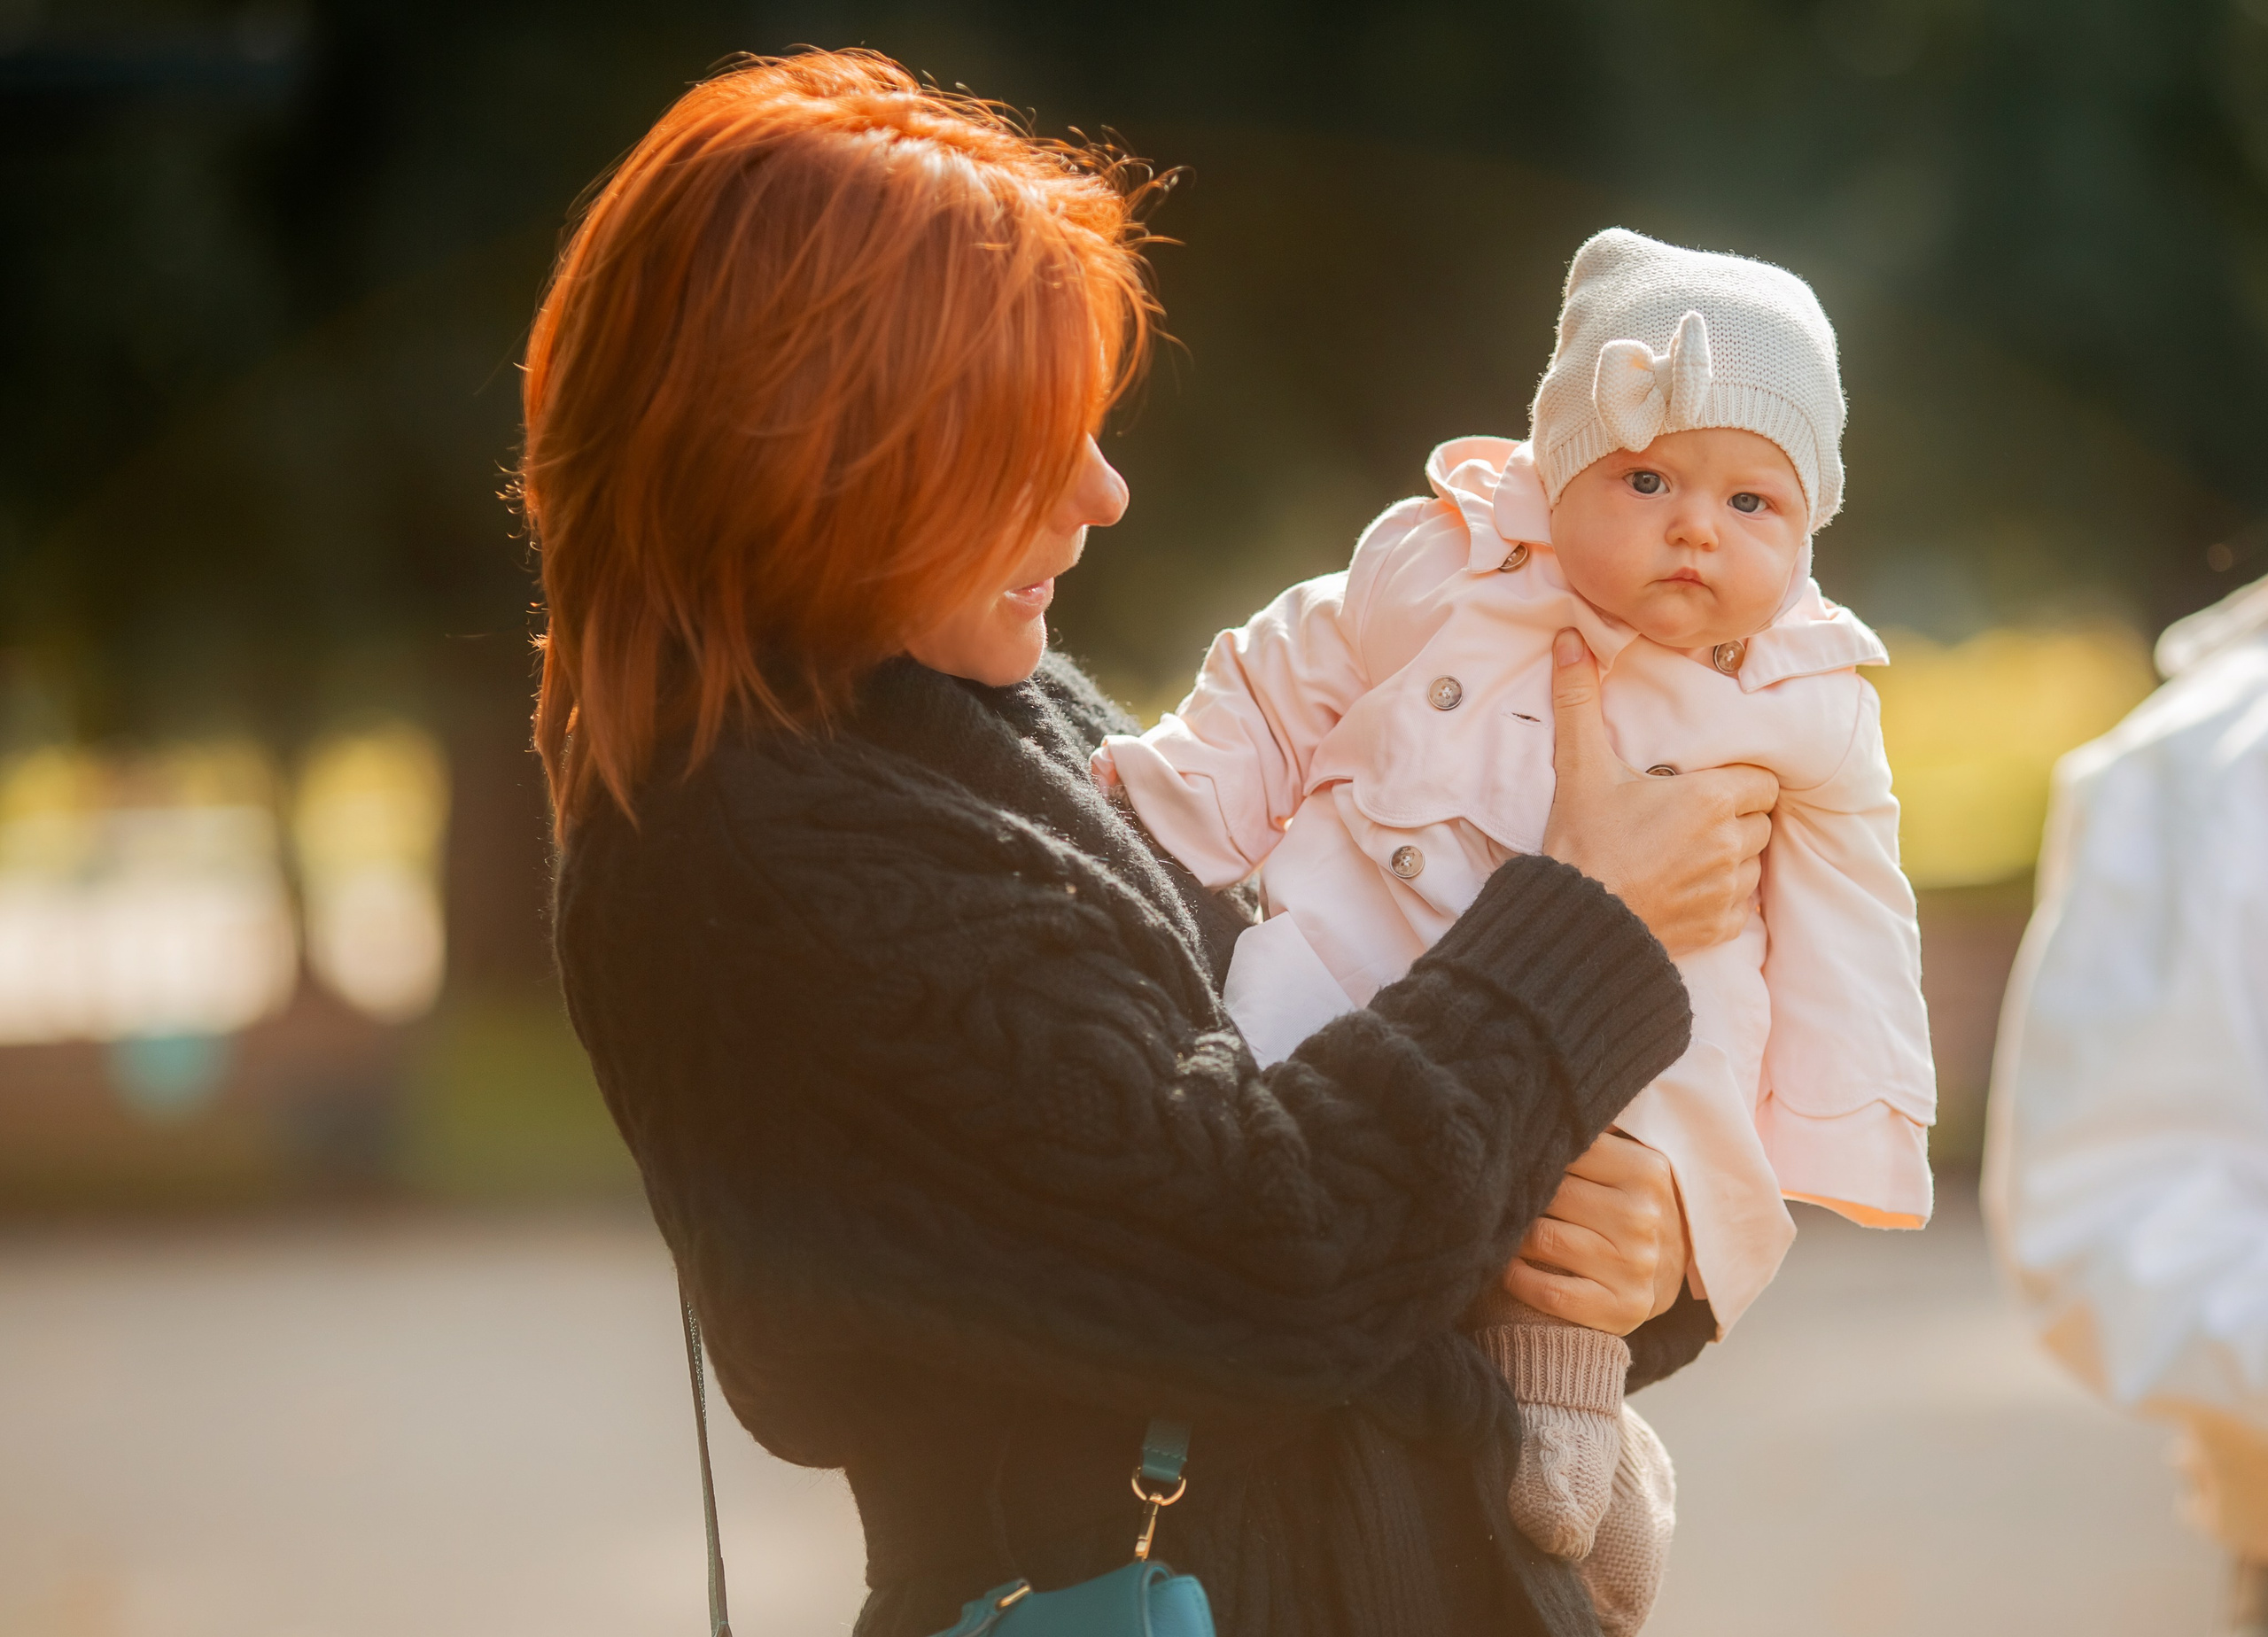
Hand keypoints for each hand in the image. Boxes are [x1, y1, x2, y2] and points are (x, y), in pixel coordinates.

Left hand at [1503, 1130, 1688, 1335]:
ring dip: (1514, 1238)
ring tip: (1508, 1233)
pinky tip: (1510, 1270)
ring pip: (1542, 1239)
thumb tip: (1542, 1103)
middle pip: (1550, 1194)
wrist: (1667, 1276)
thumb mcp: (1629, 1165)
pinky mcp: (1622, 1308)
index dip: (1536, 1157)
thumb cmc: (1632, 1207)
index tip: (1518, 1161)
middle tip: (1505, 1200)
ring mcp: (1635, 1266)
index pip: (1567, 1150)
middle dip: (1522, 1198)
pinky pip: (1550, 1291)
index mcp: (1647, 1169)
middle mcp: (1644, 1216)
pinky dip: (1519, 1280)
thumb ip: (1595, 1135)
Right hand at [1541, 629, 1777, 955]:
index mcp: (1711, 798)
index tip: (1706, 784)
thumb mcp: (1580, 767)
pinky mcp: (1720, 926)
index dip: (1738, 781)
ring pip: (1755, 861)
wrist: (1577, 919)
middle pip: (1762, 819)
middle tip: (1694, 815)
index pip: (1761, 781)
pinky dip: (1722, 896)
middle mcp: (1731, 842)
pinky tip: (1685, 887)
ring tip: (1690, 851)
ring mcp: (1728, 888)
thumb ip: (1579, 700)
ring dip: (1732, 855)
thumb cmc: (1582, 841)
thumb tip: (1570, 639)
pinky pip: (1742, 904)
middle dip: (1737, 815)